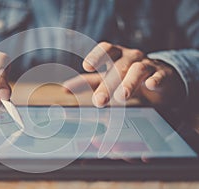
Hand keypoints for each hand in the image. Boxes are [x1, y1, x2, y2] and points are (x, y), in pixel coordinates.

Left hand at [63, 42, 185, 106]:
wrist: (158, 78)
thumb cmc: (127, 77)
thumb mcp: (106, 78)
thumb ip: (87, 83)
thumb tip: (64, 88)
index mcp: (116, 55)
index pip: (106, 49)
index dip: (97, 56)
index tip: (87, 66)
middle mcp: (131, 57)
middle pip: (119, 66)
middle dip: (108, 84)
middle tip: (99, 100)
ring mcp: (147, 65)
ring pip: (138, 69)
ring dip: (129, 82)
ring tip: (122, 96)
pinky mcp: (162, 74)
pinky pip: (160, 75)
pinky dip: (155, 79)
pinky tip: (150, 85)